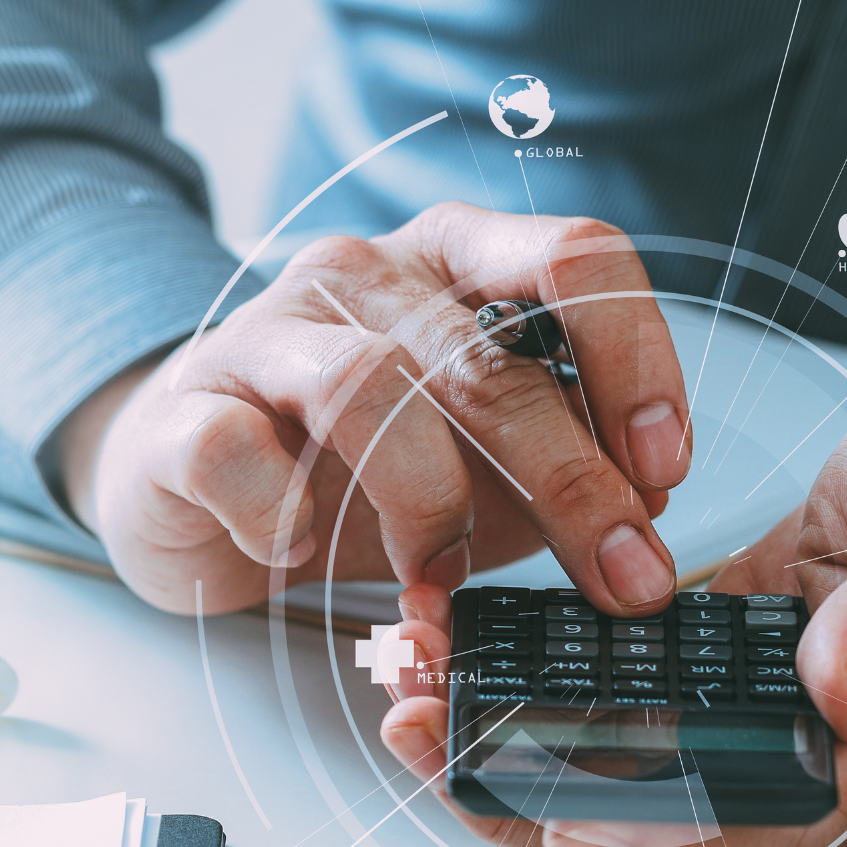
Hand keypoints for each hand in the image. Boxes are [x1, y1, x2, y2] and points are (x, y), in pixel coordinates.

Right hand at [58, 203, 692, 613]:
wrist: (182, 472)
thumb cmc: (349, 466)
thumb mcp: (478, 459)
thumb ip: (556, 464)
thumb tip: (644, 504)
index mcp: (457, 262)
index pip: (575, 261)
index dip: (638, 360)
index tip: (665, 471)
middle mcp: (364, 275)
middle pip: (487, 360)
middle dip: (572, 483)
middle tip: (621, 580)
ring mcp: (265, 333)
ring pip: (366, 388)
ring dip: (429, 505)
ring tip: (438, 586)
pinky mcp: (184, 410)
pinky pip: (234, 452)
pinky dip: (277, 518)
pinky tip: (296, 555)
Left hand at [380, 379, 846, 846]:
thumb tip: (838, 692)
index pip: (754, 831)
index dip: (653, 839)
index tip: (556, 821)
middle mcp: (804, 755)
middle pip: (660, 818)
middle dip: (534, 794)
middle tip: (429, 740)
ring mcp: (752, 718)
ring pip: (624, 767)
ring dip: (517, 743)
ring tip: (419, 700)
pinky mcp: (715, 673)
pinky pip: (623, 703)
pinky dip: (545, 689)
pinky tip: (475, 654)